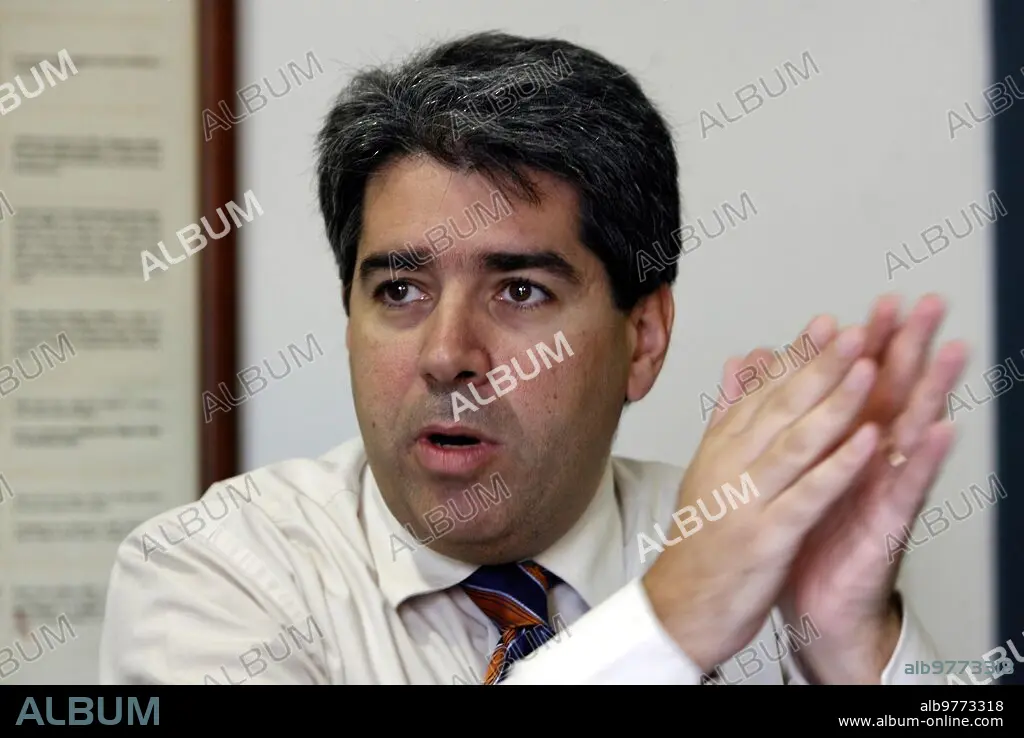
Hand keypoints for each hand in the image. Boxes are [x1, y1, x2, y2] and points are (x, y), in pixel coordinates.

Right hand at [641, 318, 880, 672]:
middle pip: (779, 407)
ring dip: (833, 404)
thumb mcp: (708, 469)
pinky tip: (866, 441)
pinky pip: (807, 496)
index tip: (824, 324)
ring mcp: (746, 501)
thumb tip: (742, 361)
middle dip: (820, 365)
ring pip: (794, 443)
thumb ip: (729, 413)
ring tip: (866, 369)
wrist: (677, 608)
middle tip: (852, 332)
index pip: (760, 392)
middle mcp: (730, 466)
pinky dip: (837, 466)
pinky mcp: (765, 537)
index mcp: (719, 449)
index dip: (796, 356)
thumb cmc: (700, 543)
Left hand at [776, 296, 967, 682]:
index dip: (870, 344)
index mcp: (840, 444)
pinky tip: (941, 429)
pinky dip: (923, 460)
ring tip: (950, 350)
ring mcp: (882, 491)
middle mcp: (868, 461)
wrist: (810, 603)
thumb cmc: (803, 535)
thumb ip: (784, 420)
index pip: (856, 384)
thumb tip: (765, 372)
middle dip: (908, 349)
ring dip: (931, 391)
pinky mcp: (887, 526)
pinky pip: (906, 489)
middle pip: (890, 396)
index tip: (879, 302)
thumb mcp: (789, 472)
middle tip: (927, 305)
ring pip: (909, 432)